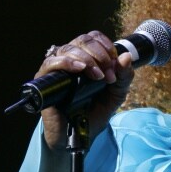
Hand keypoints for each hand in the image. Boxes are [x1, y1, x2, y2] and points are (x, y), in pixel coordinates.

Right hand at [36, 31, 133, 150]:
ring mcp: (57, 69)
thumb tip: (125, 56)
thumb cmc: (97, 111)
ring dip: (88, 58)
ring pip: (68, 48)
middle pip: (82, 40)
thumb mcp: (117, 93)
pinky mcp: (45, 81)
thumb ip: (124, 76)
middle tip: (108, 74)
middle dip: (100, 54)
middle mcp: (71, 59)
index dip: (106, 45)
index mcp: (88, 58)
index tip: (115, 63)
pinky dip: (67, 62)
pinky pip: (51, 62)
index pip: (93, 38)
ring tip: (98, 76)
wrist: (82, 134)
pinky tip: (80, 68)